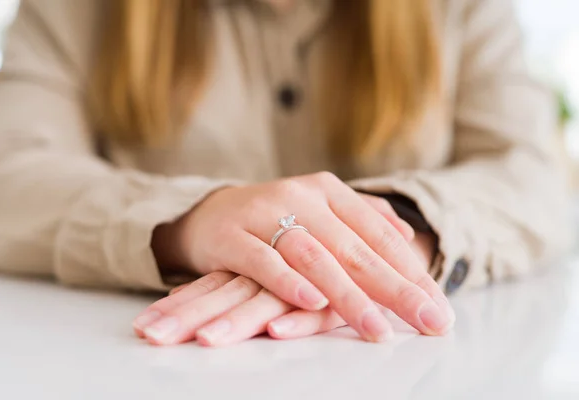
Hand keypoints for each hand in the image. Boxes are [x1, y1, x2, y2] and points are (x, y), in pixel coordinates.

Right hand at [150, 172, 454, 342]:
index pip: (379, 233)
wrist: (210, 212)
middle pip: (353, 247)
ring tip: (378, 329)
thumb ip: (363, 217)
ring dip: (347, 295)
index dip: (411, 270)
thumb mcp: (320, 209)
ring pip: (314, 256)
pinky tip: (312, 303)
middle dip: (395, 288)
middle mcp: (301, 196)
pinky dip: (287, 281)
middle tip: (430, 321)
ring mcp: (265, 213)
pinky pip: (263, 260)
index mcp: (328, 190)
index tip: (439, 306)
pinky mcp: (233, 236)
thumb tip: (409, 234)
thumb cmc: (275, 218)